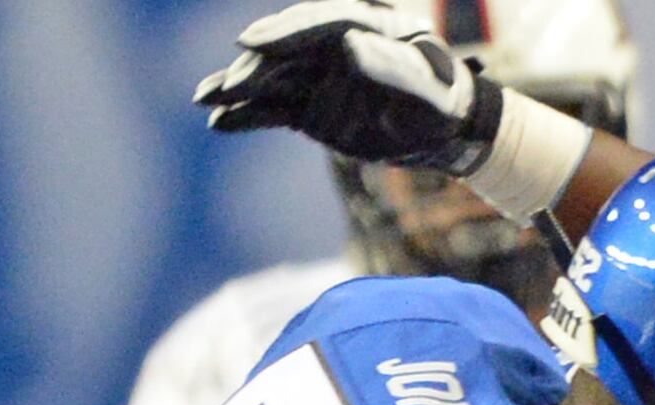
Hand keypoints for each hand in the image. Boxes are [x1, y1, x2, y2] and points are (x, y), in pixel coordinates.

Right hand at [196, 0, 495, 170]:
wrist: (448, 131)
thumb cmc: (444, 99)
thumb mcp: (428, 85)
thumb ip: (391, 66)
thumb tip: (351, 46)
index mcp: (363, 22)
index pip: (316, 24)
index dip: (283, 33)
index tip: (252, 42)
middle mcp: (331, 44)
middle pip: (285, 52)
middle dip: (254, 69)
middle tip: (230, 87)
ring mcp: (316, 75)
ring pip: (271, 79)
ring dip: (238, 90)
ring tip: (205, 99)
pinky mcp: (309, 106)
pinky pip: (273, 109)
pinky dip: (248, 115)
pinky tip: (219, 122)